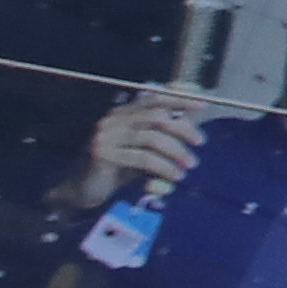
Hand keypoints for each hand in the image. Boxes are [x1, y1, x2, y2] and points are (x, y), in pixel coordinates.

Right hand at [67, 91, 206, 214]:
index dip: (179, 97)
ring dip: (176, 151)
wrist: (84, 190)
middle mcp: (114, 119)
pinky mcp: (104, 154)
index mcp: (124, 113)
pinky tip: (174, 176)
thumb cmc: (118, 169)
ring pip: (152, 138)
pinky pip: (143, 157)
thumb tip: (194, 129)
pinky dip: (164, 167)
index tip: (202, 103)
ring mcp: (107, 135)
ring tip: (190, 165)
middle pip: (157, 116)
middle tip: (200, 141)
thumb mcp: (144, 150)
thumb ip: (163, 138)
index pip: (154, 97)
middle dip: (183, 128)